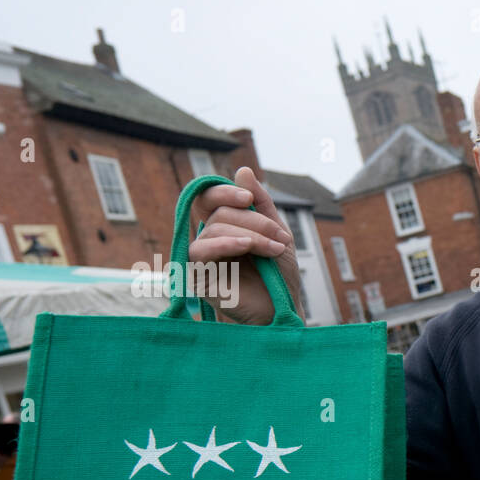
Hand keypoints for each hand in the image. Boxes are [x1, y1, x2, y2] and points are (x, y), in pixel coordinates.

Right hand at [188, 167, 303, 324]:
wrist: (282, 309)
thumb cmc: (278, 275)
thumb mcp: (276, 233)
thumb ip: (261, 204)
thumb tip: (242, 170)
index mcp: (224, 226)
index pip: (210, 198)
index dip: (224, 192)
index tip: (248, 199)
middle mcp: (209, 238)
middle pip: (218, 212)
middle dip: (254, 220)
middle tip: (279, 237)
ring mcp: (201, 257)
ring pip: (214, 229)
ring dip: (249, 235)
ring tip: (273, 250)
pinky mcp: (196, 276)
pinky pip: (200, 251)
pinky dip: (225, 244)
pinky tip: (245, 247)